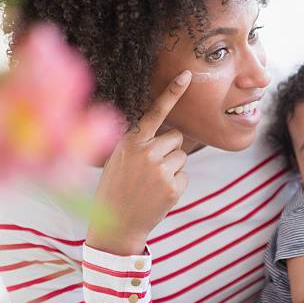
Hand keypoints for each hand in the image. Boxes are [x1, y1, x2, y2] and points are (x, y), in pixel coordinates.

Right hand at [86, 70, 191, 255]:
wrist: (116, 227)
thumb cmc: (116, 188)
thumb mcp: (118, 158)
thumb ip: (139, 143)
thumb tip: (168, 133)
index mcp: (130, 141)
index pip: (155, 112)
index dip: (172, 92)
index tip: (187, 75)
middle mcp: (146, 152)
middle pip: (176, 137)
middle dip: (169, 149)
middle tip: (150, 169)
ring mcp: (160, 170)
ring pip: (182, 155)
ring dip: (173, 166)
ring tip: (153, 182)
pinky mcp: (173, 187)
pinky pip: (185, 175)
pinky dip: (176, 183)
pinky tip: (159, 194)